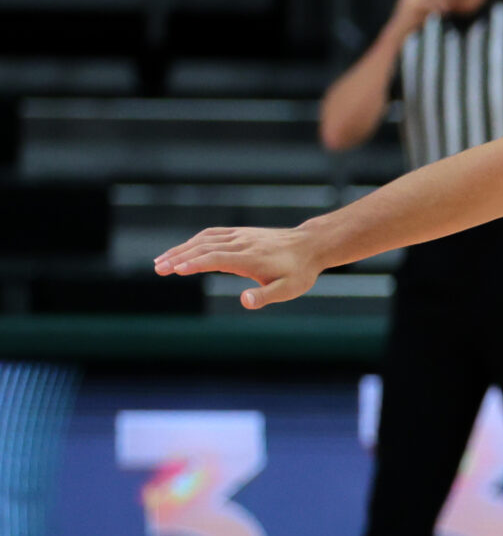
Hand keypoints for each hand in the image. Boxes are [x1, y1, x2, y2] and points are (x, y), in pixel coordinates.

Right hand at [155, 226, 322, 309]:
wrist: (311, 245)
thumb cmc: (300, 271)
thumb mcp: (289, 289)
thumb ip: (265, 295)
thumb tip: (244, 302)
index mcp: (250, 258)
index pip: (217, 258)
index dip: (196, 263)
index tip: (176, 270)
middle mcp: (241, 243)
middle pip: (204, 248)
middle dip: (179, 257)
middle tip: (158, 268)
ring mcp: (240, 236)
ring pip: (204, 239)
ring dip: (181, 249)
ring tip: (161, 261)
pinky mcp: (240, 233)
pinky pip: (212, 234)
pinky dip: (193, 241)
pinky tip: (182, 250)